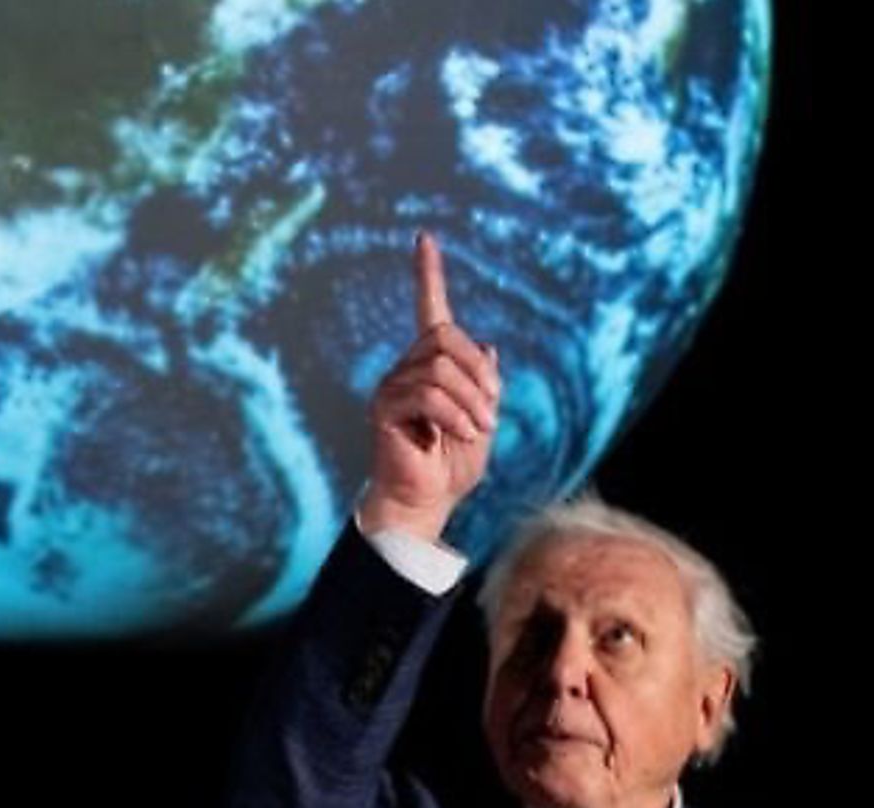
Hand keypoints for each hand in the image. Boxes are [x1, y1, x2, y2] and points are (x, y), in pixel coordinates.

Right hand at [360, 232, 502, 541]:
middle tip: (490, 410)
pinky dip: (455, 413)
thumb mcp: (483, 420)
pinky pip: (428, 393)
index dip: (428, 274)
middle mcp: (406, 368)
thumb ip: (485, 384)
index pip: (430, 310)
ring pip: (442, 366)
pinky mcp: (384, 407)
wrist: (426, 501)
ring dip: (472, 400)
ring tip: (476, 429)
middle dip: (479, 372)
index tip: (425, 239)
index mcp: (431, 365)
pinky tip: (461, 433)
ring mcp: (392, 385)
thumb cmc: (452, 467)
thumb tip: (490, 347)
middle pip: (446, 335)